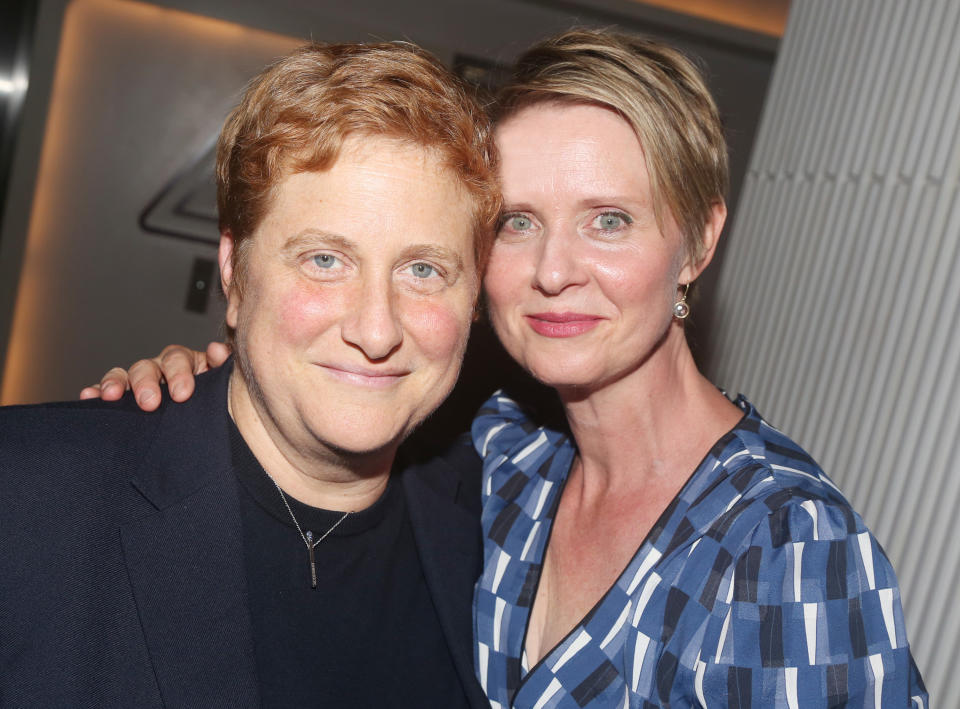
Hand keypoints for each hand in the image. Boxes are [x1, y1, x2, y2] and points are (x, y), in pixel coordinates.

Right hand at [79, 342, 230, 410]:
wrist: (205, 425)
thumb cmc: (214, 401)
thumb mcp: (222, 384)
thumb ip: (221, 366)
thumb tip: (218, 350)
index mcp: (186, 363)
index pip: (178, 359)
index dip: (178, 374)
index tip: (182, 394)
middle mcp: (160, 369)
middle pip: (148, 367)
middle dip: (146, 383)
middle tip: (149, 403)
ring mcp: (139, 383)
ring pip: (124, 375)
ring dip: (116, 383)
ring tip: (112, 395)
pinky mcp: (124, 398)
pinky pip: (106, 391)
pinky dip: (97, 391)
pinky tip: (89, 396)